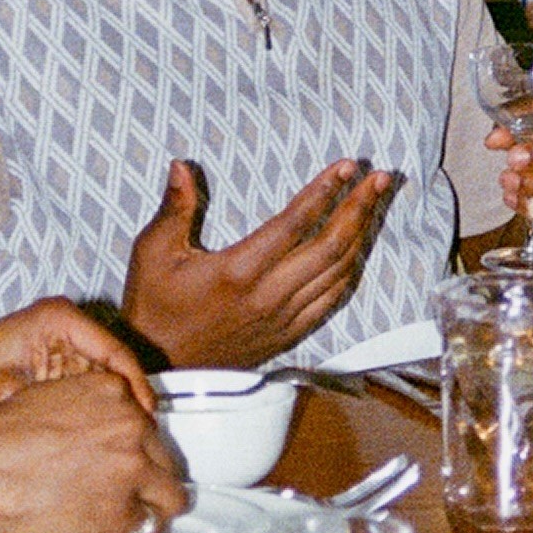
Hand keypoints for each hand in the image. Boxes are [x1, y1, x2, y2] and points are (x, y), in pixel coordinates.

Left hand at [0, 302, 156, 437]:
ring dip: (112, 419)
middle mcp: (61, 333)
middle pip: (115, 371)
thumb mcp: (1, 394)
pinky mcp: (51, 382)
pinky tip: (96, 449)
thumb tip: (87, 422)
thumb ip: (45, 404)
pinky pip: (86, 402)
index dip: (134, 389)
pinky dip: (92, 424)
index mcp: (54, 320)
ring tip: (122, 449)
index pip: (113, 352)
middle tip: (142, 442)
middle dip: (127, 408)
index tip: (145, 418)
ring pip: (105, 390)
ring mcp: (57, 357)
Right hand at [0, 370, 184, 532]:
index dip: (133, 445)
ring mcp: (131, 467)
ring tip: (132, 519)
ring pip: (170, 494)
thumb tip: (93, 441)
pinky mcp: (122, 508)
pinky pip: (144, 527)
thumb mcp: (47, 401)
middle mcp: (131, 424)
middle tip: (125, 492)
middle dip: (145, 476)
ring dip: (151, 507)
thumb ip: (84, 415)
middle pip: (162, 455)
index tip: (126, 459)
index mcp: (112, 391)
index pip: (145, 420)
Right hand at [121, 158, 393, 368]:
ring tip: (376, 202)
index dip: (324, 191)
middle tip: (381, 177)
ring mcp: (282, 318)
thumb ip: (174, 208)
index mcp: (237, 271)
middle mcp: (267, 296)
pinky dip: (351, 271)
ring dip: (362, 235)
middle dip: (359, 207)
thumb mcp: (151, 253)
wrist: (162, 366)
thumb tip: (181, 166)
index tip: (346, 166)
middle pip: (329, 247)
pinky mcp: (288, 334)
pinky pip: (331, 300)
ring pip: (338, 273)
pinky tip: (359, 248)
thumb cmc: (154, 306)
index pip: (294, 224)